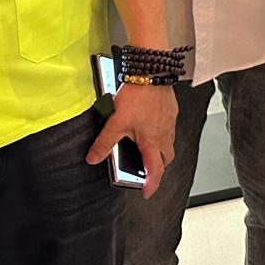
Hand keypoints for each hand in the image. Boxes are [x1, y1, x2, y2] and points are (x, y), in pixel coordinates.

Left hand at [86, 83, 177, 199]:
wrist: (152, 72)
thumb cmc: (138, 95)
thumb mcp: (115, 122)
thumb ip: (104, 142)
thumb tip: (93, 158)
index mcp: (151, 141)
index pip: (155, 170)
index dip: (152, 184)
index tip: (147, 192)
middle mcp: (164, 133)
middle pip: (166, 158)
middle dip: (158, 166)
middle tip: (147, 168)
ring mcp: (169, 121)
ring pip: (169, 142)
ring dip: (160, 148)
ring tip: (146, 145)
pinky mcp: (171, 110)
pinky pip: (169, 127)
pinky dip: (162, 131)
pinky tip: (150, 123)